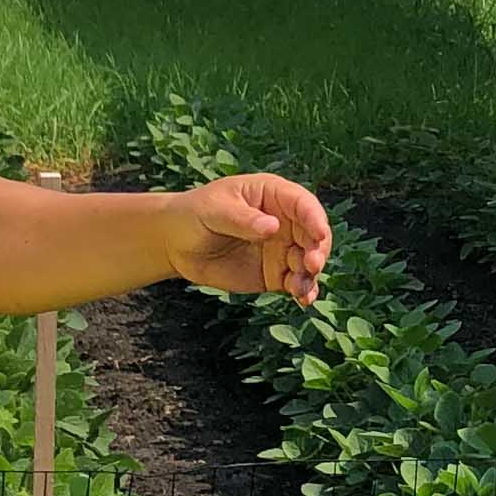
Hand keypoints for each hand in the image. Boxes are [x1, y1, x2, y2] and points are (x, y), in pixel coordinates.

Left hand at [168, 173, 332, 301]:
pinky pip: (296, 282)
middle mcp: (284, 221)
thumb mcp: (214, 210)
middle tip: (311, 265)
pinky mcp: (276, 273)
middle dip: (317, 250)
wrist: (176, 243)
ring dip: (311, 274)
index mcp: (273, 195)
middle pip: (313, 235)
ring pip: (308, 261)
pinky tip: (303, 300)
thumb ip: (242, 219)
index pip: (302, 204)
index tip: (318, 234)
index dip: (314, 218)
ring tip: (300, 289)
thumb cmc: (194, 214)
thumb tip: (273, 227)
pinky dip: (304, 291)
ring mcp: (282, 249)